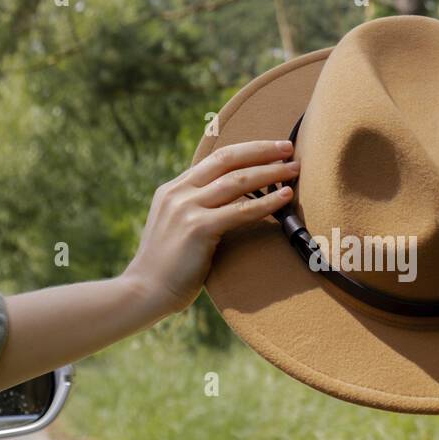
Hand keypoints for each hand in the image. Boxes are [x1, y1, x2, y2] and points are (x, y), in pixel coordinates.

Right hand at [122, 139, 299, 314]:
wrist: (143, 292)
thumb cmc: (166, 268)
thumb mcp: (176, 228)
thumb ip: (196, 211)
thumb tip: (230, 205)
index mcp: (173, 189)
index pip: (215, 159)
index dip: (247, 150)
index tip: (272, 147)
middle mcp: (179, 193)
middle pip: (228, 160)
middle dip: (262, 151)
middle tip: (289, 148)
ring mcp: (186, 208)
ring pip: (237, 181)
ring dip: (270, 172)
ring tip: (294, 170)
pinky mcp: (197, 228)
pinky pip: (240, 211)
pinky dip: (266, 202)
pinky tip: (285, 197)